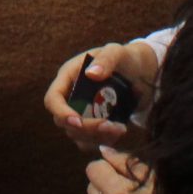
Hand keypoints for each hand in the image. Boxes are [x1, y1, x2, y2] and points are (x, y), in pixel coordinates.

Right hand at [45, 40, 161, 150]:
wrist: (140, 72)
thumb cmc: (125, 58)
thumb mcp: (118, 53)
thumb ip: (107, 59)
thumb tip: (91, 74)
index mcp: (68, 76)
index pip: (53, 99)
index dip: (61, 113)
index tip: (78, 122)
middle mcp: (70, 96)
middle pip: (64, 122)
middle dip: (86, 128)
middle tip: (111, 126)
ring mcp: (80, 111)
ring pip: (76, 135)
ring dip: (97, 137)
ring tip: (120, 129)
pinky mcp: (91, 123)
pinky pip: (89, 140)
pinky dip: (103, 141)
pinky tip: (119, 131)